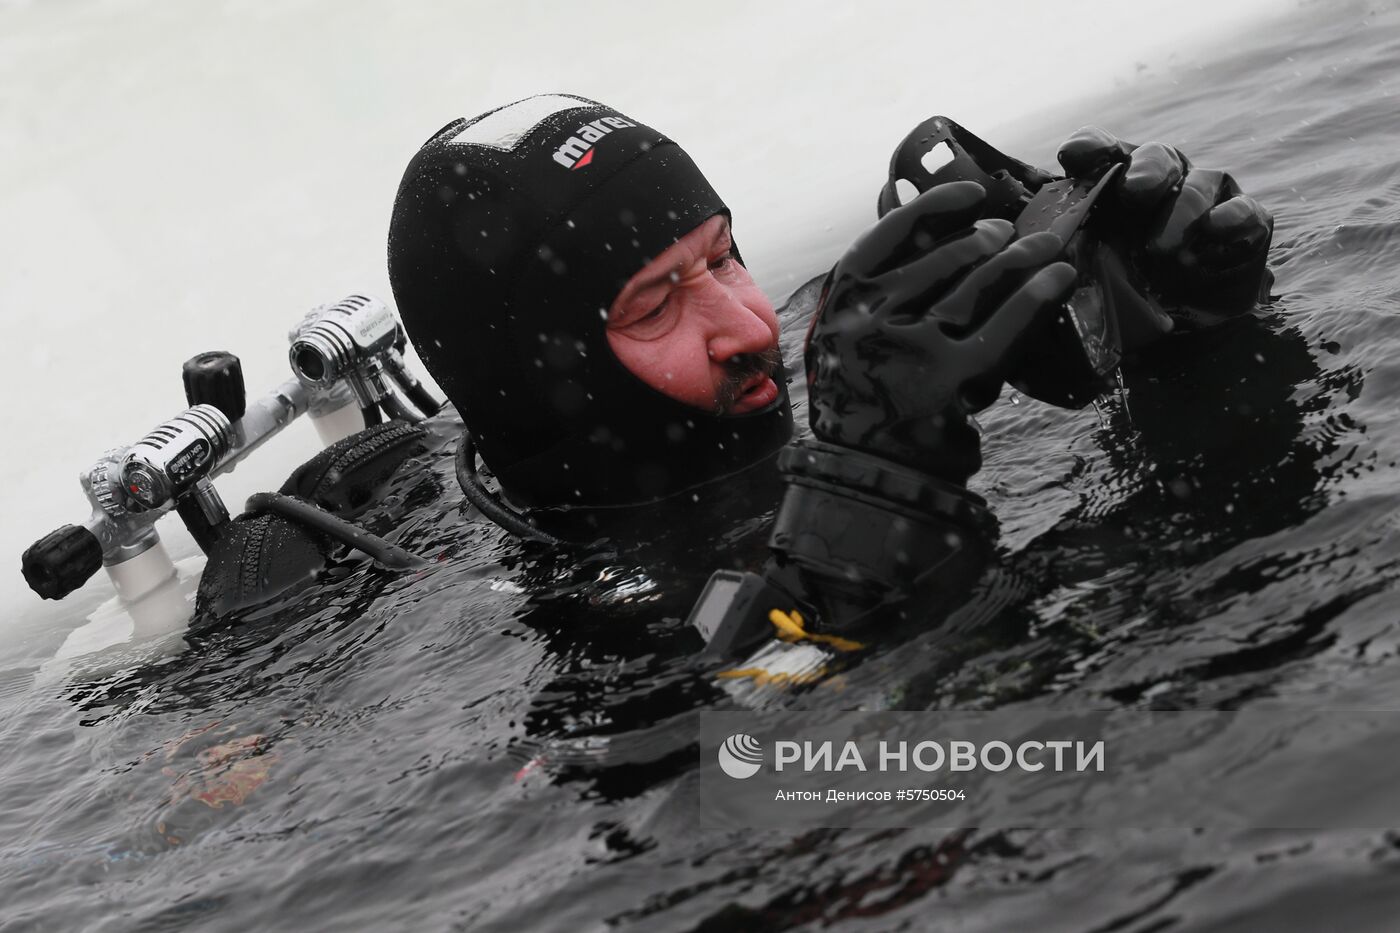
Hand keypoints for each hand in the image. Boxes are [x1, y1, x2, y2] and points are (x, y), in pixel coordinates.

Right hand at [806, 181, 1075, 484]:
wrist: (872, 479)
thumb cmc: (864, 404)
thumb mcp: (844, 342)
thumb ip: (872, 292)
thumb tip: (906, 210)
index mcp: (840, 307)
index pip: (886, 237)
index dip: (931, 208)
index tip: (968, 196)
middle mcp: (869, 322)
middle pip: (940, 259)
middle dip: (986, 239)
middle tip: (1011, 232)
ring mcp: (910, 349)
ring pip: (975, 286)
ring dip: (1019, 259)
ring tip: (1045, 248)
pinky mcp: (951, 379)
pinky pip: (1002, 327)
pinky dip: (1035, 297)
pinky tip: (1058, 280)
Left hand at [1058, 127, 1273, 322]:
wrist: (1185, 323)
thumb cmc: (1127, 287)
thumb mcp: (1088, 271)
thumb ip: (1065, 253)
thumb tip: (1026, 252)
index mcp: (1119, 182)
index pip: (1103, 149)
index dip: (1090, 146)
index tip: (1073, 156)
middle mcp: (1164, 180)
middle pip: (1157, 157)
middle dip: (1146, 171)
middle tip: (1135, 191)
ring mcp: (1207, 198)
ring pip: (1200, 184)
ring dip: (1183, 210)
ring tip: (1163, 248)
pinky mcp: (1245, 224)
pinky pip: (1246, 211)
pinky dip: (1233, 217)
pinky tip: (1218, 228)